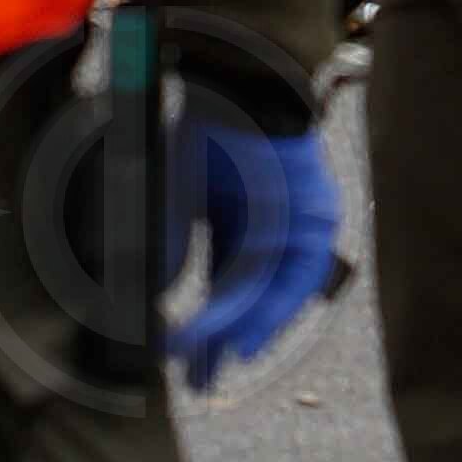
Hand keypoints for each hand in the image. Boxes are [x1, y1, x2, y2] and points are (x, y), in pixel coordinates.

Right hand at [160, 109, 345, 391]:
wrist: (238, 79)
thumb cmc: (200, 127)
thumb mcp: (169, 198)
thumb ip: (162, 249)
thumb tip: (146, 303)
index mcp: (230, 206)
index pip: (221, 274)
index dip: (204, 317)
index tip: (181, 354)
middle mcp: (267, 216)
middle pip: (245, 290)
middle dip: (220, 339)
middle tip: (198, 382)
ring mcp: (295, 217)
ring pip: (269, 291)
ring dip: (241, 333)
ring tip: (214, 370)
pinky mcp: (315, 217)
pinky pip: (294, 279)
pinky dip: (268, 313)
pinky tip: (242, 342)